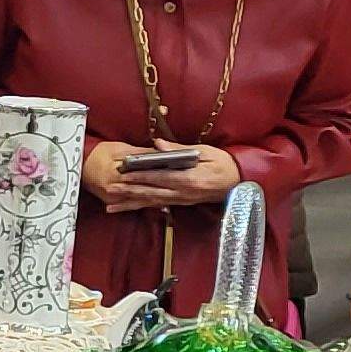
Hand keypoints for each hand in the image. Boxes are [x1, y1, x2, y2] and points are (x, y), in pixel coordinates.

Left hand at [114, 142, 241, 209]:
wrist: (241, 182)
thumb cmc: (224, 164)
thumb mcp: (206, 152)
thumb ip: (180, 150)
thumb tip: (159, 144)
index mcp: (190, 179)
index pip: (160, 177)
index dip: (140, 176)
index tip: (123, 174)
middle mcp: (183, 193)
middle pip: (151, 192)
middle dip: (128, 191)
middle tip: (109, 188)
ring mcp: (181, 200)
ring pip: (151, 202)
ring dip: (130, 203)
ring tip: (111, 204)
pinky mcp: (181, 203)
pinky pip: (158, 206)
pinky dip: (141, 206)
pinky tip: (127, 207)